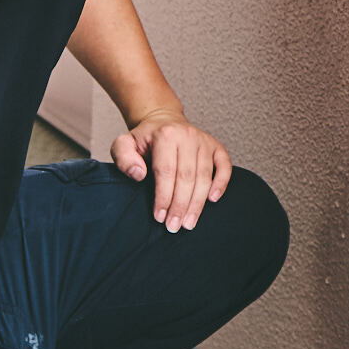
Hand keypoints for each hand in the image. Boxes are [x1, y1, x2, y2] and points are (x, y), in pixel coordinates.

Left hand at [111, 108, 231, 231]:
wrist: (163, 122)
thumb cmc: (144, 140)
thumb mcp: (124, 144)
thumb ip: (124, 158)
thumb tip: (139, 175)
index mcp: (166, 135)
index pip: (166, 171)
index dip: (163, 196)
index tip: (159, 216)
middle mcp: (188, 136)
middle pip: (187, 176)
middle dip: (180, 205)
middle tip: (174, 226)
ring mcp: (204, 141)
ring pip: (205, 176)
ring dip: (197, 202)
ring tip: (189, 222)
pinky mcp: (216, 146)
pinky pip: (225, 166)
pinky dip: (221, 183)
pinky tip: (213, 199)